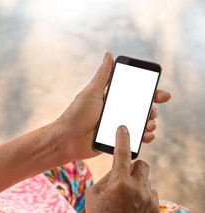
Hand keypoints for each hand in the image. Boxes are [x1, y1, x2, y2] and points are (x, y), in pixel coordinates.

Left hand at [55, 52, 170, 159]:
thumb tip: (109, 54)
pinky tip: (146, 136)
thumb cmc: (76, 114)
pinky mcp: (116, 140)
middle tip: (152, 113)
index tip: (162, 95)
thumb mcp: (91, 92)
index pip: (135, 93)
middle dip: (152, 110)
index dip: (151, 93)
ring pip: (140, 124)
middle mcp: (116, 112)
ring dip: (150, 124)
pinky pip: (134, 139)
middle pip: (141, 109)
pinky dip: (144, 138)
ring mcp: (117, 127)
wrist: (66, 140)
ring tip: (149, 125)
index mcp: (111, 99)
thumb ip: (102, 76)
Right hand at [85, 126, 159, 212]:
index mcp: (119, 182)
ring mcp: (148, 198)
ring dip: (136, 182)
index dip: (122, 138)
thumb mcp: (93, 193)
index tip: (124, 129)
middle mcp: (137, 188)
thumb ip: (108, 177)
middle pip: (141, 163)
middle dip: (132, 166)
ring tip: (125, 198)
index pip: (122, 153)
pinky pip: (150, 191)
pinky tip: (131, 206)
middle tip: (122, 177)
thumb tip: (118, 169)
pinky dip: (141, 194)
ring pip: (146, 178)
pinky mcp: (155, 207)